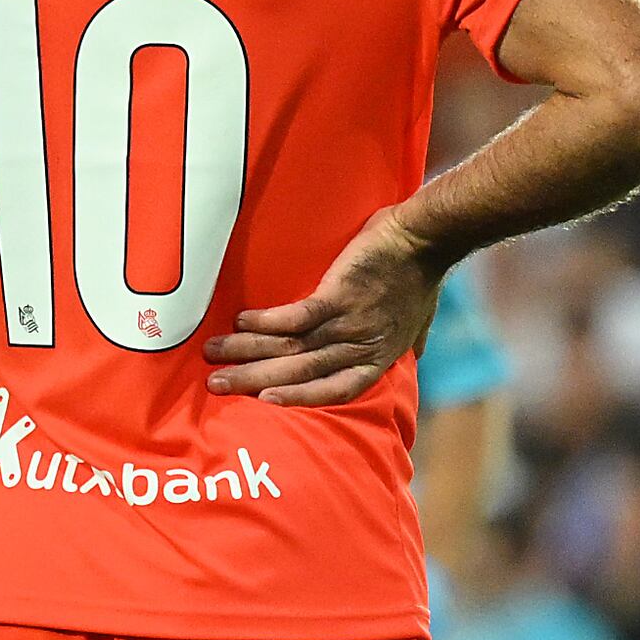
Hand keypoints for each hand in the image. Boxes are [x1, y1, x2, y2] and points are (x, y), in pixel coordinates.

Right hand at [207, 210, 441, 405]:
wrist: (427, 238)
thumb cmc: (421, 277)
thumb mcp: (417, 322)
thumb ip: (405, 343)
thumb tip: (409, 355)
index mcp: (378, 357)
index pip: (336, 390)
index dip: (300, 398)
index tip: (264, 402)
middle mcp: (360, 346)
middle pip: (301, 372)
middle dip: (253, 379)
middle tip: (215, 384)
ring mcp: (350, 323)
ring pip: (292, 346)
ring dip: (248, 351)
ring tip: (213, 351)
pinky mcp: (340, 295)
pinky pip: (297, 317)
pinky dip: (268, 322)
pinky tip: (241, 322)